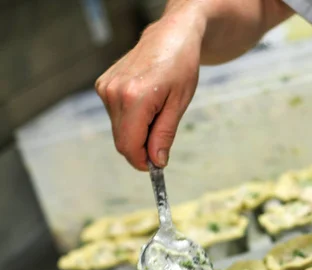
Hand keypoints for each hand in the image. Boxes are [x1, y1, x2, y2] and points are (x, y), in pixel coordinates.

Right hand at [95, 9, 203, 169]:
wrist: (171, 36)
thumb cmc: (181, 67)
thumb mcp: (179, 104)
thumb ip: (165, 135)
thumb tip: (156, 161)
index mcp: (135, 98)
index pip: (129, 146)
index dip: (142, 161)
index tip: (156, 165)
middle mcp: (115, 93)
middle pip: (122, 142)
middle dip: (141, 149)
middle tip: (161, 139)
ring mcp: (106, 88)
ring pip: (118, 131)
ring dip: (136, 133)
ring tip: (155, 112)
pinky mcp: (103, 85)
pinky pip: (115, 117)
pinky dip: (130, 120)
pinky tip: (145, 102)